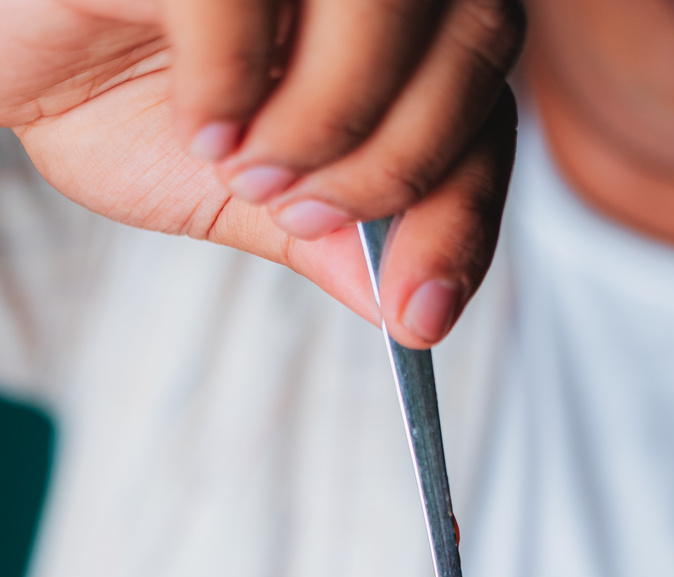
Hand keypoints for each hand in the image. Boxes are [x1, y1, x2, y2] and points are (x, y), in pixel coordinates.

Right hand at [0, 0, 522, 344]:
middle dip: (400, 165)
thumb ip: (331, 237)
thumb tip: (410, 308)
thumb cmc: (111, 83)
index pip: (490, 102)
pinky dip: (235, 84)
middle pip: (477, 41)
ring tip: (246, 168)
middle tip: (304, 213)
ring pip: (387, 1)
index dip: (469, 212)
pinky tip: (199, 121)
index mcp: (389, 15)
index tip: (421, 312)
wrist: (5, 40)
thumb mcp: (235, 191)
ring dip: (328, 124)